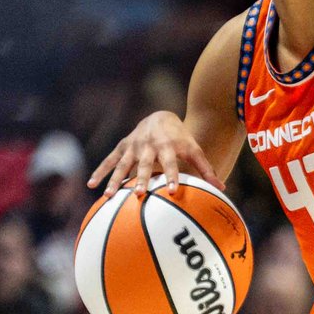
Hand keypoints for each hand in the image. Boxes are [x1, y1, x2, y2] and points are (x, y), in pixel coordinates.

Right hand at [87, 111, 216, 197]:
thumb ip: (206, 169)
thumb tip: (222, 189)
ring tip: (109, 196)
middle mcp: (149, 146)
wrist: (160, 117)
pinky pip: (109, 160)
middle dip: (140, 179)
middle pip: (145, 165)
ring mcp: (133, 146)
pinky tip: (92, 186)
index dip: (172, 176)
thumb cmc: (181, 138)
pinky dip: (100, 172)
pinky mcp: (122, 146)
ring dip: (115, 179)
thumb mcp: (194, 150)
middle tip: (138, 194)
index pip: (171, 164)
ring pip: (123, 164)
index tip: (172, 190)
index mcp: (168, 147)